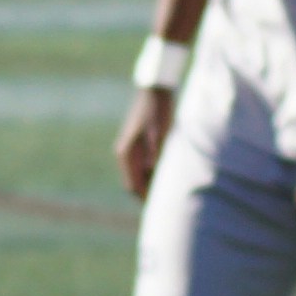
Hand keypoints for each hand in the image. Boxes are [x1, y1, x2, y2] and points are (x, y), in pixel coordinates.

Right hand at [114, 82, 175, 201]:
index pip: (133, 186)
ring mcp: (131, 149)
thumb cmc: (159, 111)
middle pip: (134, 183)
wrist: (156, 90)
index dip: (145, 198)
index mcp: (127, 153)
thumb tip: (153, 173)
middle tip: (168, 202)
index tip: (161, 206)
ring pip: (139, 176)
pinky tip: (167, 173)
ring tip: (170, 189)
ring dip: (151, 183)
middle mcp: (125, 154)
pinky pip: (143, 167)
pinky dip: (152, 173)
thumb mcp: (160, 132)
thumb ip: (156, 153)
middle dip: (148, 193)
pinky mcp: (138, 145)